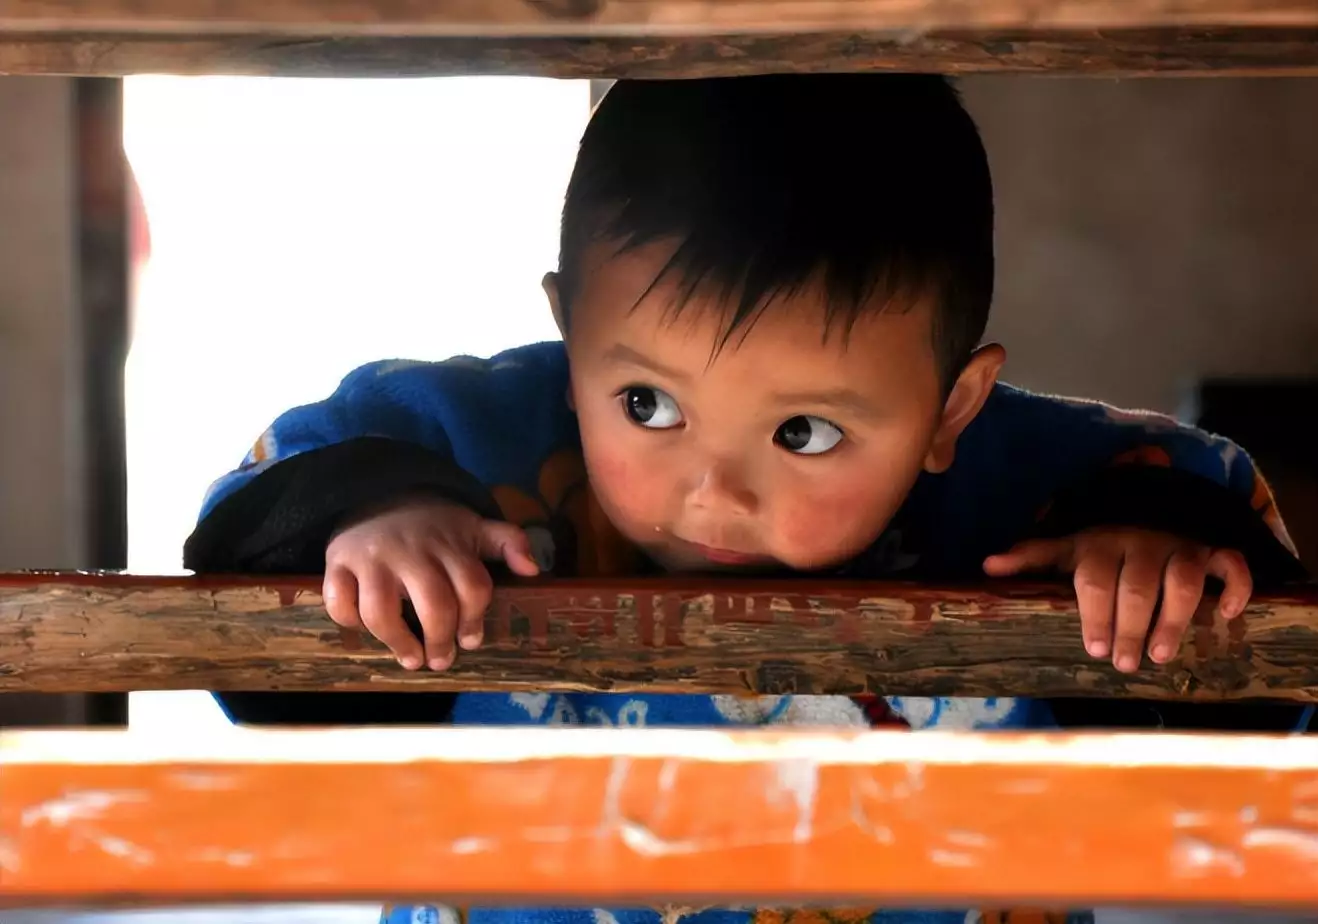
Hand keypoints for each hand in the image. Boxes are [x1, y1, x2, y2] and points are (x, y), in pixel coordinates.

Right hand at [324, 498, 539, 670]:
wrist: (379, 491)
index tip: (469, 641)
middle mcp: (411, 551)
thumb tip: (533, 569)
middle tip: (441, 660)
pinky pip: (338, 600)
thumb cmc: (434, 524)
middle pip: (433, 605)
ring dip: (398, 642)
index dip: (474, 620)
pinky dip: (347, 620)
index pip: (471, 587)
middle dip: (440, 640)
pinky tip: (363, 629)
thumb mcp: (474, 526)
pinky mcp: (336, 561)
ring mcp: (371, 558)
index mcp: (449, 544)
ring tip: (411, 659)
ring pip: (381, 610)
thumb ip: (509, 542)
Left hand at [983, 528, 1250, 672]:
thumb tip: (988, 567)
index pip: (1095, 580)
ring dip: (1175, 620)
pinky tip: (1226, 615)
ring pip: (1183, 582)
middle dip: (1131, 627)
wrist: (1147, 503)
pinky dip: (1234, 588)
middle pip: (1139, 588)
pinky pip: (1230, 564)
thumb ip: (1032, 557)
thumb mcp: (1064, 546)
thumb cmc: (1099, 540)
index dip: (1096, 614)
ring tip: (1161, 655)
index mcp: (1100, 543)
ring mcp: (1179, 544)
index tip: (1095, 649)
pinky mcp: (1211, 548)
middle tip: (1125, 663)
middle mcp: (1141, 542)